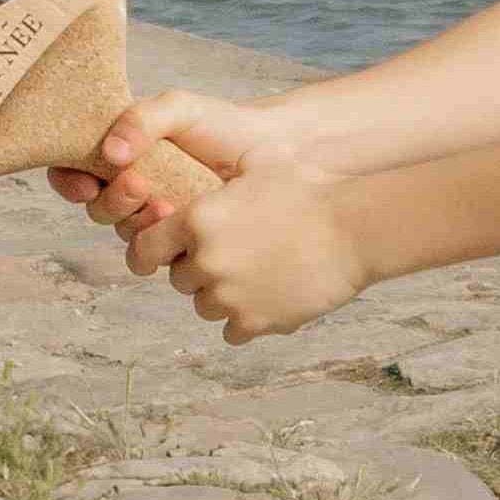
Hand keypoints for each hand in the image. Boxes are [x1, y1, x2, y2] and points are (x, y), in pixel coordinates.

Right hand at [50, 88, 290, 238]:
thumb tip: (109, 153)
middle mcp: (134, 187)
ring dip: (136, 222)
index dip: (68, 182)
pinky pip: (153, 255)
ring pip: (123, 233)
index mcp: (122, 154)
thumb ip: (141, 118)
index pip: (73, 172)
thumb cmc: (225, 125)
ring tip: (165, 203)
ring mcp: (156, 217)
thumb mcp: (180, 109)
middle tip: (139, 184)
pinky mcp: (180, 241)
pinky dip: (158, 244)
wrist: (274, 152)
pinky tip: (179, 222)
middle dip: (112, 201)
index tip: (86, 183)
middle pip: (97, 208)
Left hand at [138, 156, 369, 344]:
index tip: (159, 257)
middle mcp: (206, 260)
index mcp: (198, 219)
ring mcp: (229, 295)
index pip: (144, 248)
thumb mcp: (257, 168)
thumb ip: (216, 182)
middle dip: (200, 272)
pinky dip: (248, 319)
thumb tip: (189, 180)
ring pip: (205, 307)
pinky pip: (233, 331)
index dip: (152, 253)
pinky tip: (272, 298)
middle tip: (236, 258)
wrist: (355, 228)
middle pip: (180, 280)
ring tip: (259, 277)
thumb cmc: (311, 191)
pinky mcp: (255, 321)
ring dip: (224, 297)